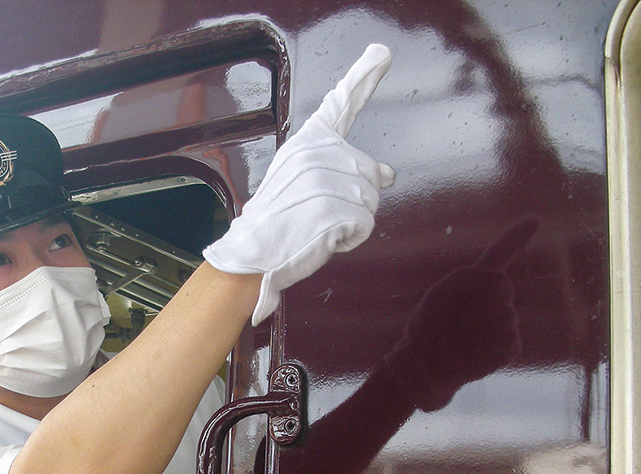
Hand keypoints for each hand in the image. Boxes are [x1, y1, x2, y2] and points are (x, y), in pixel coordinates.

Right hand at [203, 44, 394, 324]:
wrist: (252, 252)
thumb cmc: (277, 222)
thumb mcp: (305, 185)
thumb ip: (344, 170)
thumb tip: (388, 173)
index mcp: (307, 143)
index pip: (340, 105)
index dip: (364, 77)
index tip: (381, 53)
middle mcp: (317, 154)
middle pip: (371, 174)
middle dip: (355, 200)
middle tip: (318, 214)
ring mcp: (325, 180)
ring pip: (371, 201)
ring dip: (351, 221)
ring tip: (317, 226)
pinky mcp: (332, 207)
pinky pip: (365, 224)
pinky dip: (350, 238)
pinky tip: (324, 237)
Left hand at [383, 219, 536, 410]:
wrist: (424, 366)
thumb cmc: (426, 329)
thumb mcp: (438, 297)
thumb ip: (466, 278)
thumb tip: (499, 277)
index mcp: (474, 284)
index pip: (499, 255)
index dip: (516, 237)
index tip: (534, 219)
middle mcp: (493, 300)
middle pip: (504, 288)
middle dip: (479, 305)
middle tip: (457, 324)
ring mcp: (504, 323)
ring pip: (506, 319)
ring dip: (478, 333)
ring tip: (460, 342)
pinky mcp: (508, 347)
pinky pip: (508, 342)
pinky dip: (485, 350)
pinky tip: (472, 355)